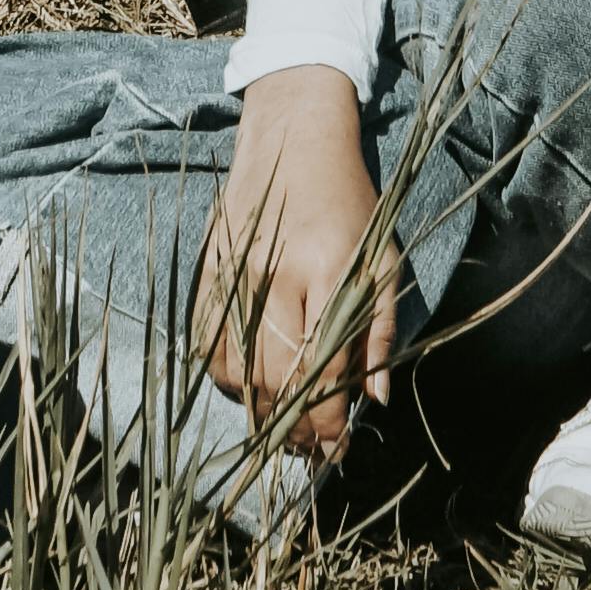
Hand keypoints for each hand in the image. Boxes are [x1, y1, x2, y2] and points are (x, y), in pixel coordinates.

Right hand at [193, 62, 393, 457]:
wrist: (293, 138)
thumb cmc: (349, 200)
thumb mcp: (383, 257)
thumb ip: (381, 329)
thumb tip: (377, 399)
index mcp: (328, 270)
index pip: (326, 370)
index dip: (331, 423)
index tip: (340, 451)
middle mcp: (277, 275)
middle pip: (278, 380)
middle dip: (297, 427)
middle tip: (313, 448)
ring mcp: (235, 274)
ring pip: (237, 370)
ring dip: (260, 411)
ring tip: (284, 427)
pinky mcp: (208, 271)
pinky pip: (206, 345)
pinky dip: (226, 379)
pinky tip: (250, 389)